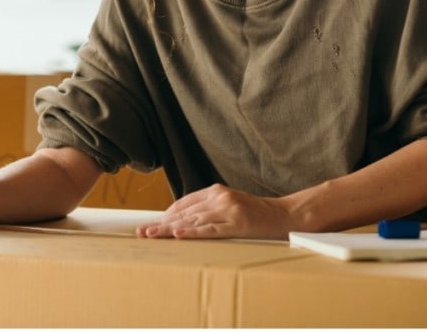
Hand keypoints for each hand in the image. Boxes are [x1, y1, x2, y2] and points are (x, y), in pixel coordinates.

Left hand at [136, 182, 291, 239]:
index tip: (150, 225)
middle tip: (142, 232)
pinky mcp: (238, 223)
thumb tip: (182, 221)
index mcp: (215, 191)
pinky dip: (193, 233)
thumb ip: (208, 209)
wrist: (284, 215)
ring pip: (193, 221)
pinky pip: (211, 229)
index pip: (184, 204)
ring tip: (152, 236)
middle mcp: (219, 197)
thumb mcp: (229, 204)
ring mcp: (228, 209)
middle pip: (184, 212)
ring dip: (170, 230)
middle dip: (162, 223)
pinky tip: (179, 235)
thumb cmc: (255, 213)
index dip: (165, 216)